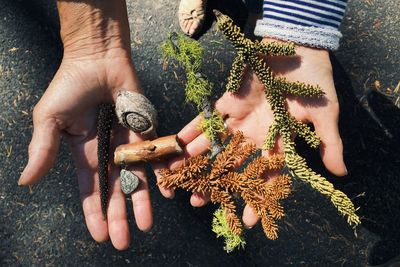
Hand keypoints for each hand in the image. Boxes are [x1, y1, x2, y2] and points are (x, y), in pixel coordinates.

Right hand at [18, 0, 153, 249]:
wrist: (97, 58)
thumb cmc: (70, 85)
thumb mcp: (49, 119)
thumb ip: (43, 150)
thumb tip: (25, 181)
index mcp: (83, 153)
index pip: (89, 191)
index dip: (93, 213)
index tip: (100, 236)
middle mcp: (107, 152)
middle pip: (114, 191)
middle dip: (118, 216)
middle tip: (124, 241)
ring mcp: (128, 143)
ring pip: (136, 178)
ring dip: (140, 202)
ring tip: (145, 226)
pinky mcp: (146, 130)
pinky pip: (155, 156)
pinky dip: (160, 173)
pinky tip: (166, 193)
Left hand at [168, 41, 346, 227]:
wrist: (298, 49)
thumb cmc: (314, 81)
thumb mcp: (325, 114)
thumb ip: (329, 143)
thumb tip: (341, 174)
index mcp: (277, 140)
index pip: (266, 175)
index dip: (258, 196)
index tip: (248, 219)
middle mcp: (256, 133)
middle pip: (232, 164)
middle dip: (215, 182)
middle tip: (197, 202)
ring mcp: (240, 118)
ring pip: (216, 144)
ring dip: (197, 159)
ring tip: (177, 176)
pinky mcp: (229, 100)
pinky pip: (208, 116)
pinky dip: (194, 128)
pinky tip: (179, 142)